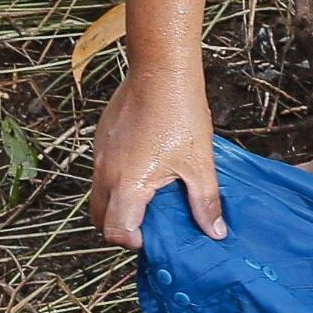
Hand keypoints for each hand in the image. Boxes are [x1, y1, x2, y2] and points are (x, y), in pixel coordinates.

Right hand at [89, 66, 224, 248]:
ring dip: (118, 204)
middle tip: (150, 224)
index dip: (133, 241)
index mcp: (128, 184)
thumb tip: (214, 231)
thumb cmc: (181, 114)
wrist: (161, 71)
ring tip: (150, 197)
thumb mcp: (200, 164)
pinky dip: (115, 181)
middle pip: (99, 218)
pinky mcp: (101, 139)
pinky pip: (101, 171)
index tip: (153, 237)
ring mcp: (99, 155)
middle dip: (120, 227)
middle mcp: (105, 172)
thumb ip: (205, 201)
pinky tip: (144, 169)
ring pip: (98, 195)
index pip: (115, 230)